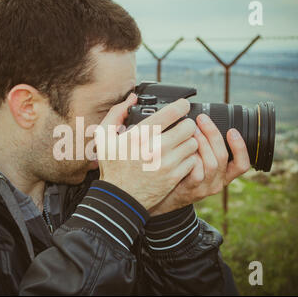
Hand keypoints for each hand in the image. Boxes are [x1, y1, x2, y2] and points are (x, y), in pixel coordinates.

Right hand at [96, 93, 198, 209]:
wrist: (120, 198)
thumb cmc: (113, 167)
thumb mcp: (104, 137)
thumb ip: (116, 114)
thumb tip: (132, 98)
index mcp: (140, 135)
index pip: (172, 112)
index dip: (182, 105)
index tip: (183, 105)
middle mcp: (156, 147)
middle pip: (189, 126)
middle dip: (186, 125)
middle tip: (181, 127)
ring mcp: (167, 163)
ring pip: (193, 143)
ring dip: (189, 142)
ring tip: (180, 143)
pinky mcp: (174, 176)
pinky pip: (193, 161)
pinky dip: (189, 159)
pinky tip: (180, 159)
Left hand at [149, 113, 250, 215]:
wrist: (165, 197)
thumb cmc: (182, 175)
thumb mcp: (199, 165)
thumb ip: (206, 149)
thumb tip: (203, 122)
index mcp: (224, 175)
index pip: (242, 165)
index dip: (240, 147)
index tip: (232, 130)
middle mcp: (218, 182)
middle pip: (223, 157)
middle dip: (213, 134)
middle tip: (202, 119)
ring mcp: (205, 187)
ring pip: (211, 164)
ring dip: (202, 143)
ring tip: (191, 130)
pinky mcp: (192, 189)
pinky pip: (196, 172)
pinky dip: (192, 158)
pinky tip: (183, 148)